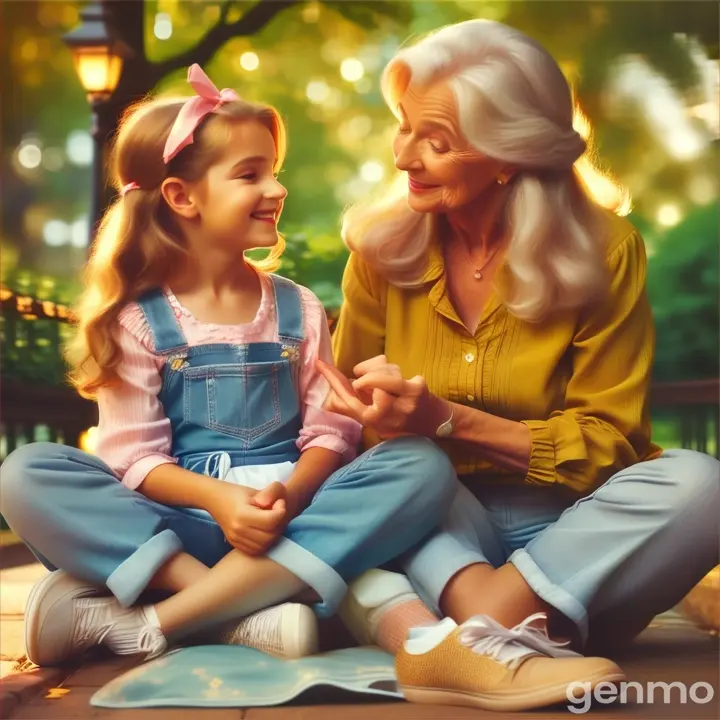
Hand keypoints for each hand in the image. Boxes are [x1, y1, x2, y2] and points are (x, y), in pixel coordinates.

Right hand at [207, 482, 287, 555]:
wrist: (215, 500)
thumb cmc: (237, 493)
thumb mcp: (254, 490)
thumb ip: (270, 494)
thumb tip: (279, 506)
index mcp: (242, 515)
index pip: (271, 520)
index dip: (280, 511)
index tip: (280, 503)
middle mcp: (238, 530)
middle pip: (270, 536)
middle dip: (279, 524)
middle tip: (277, 513)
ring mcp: (235, 539)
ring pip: (264, 546)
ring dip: (273, 535)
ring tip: (271, 522)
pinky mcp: (235, 544)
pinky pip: (255, 550)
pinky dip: (264, 543)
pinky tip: (264, 531)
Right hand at [317, 355, 447, 437]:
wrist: (436, 423)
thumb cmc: (401, 420)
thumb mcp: (375, 421)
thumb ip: (352, 408)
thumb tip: (327, 402)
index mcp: (372, 421)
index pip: (347, 398)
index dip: (333, 380)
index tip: (320, 363)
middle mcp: (386, 415)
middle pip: (363, 381)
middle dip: (366, 371)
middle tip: (369, 375)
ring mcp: (403, 402)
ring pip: (381, 371)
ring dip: (382, 369)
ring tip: (387, 379)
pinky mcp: (417, 390)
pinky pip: (394, 369)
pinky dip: (392, 369)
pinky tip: (403, 381)